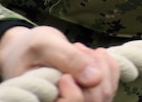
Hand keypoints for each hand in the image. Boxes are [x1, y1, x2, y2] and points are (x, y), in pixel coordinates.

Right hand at [0, 26, 119, 101]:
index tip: (65, 76)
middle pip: (94, 100)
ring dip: (100, 65)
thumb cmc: (30, 48)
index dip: (74, 94)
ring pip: (106, 93)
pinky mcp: (91, 94)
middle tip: (76, 48)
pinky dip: (108, 66)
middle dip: (91, 69)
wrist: (29, 50)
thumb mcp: (44, 46)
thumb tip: (95, 78)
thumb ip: (67, 59)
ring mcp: (80, 101)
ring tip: (80, 49)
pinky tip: (96, 54)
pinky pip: (112, 85)